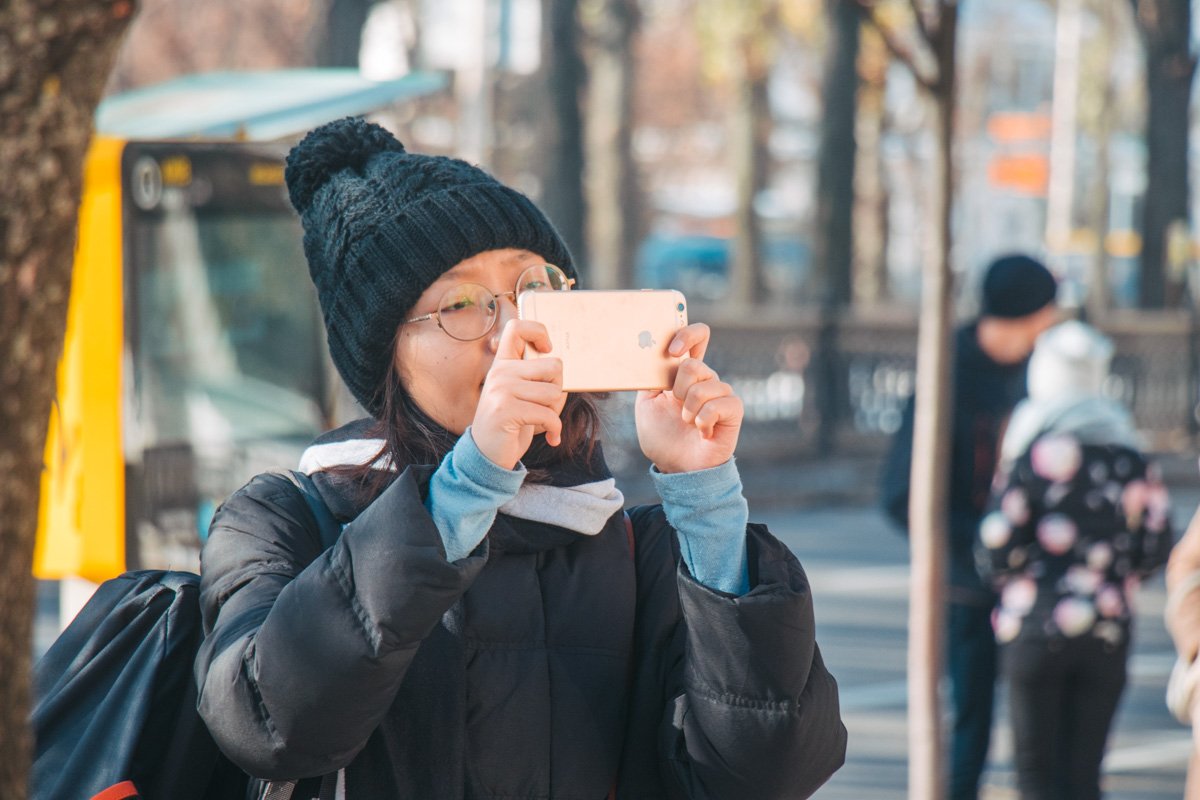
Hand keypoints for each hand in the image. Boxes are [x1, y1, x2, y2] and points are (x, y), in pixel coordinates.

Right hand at [471, 319, 566, 469]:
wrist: (487, 456)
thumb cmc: (511, 424)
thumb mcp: (520, 395)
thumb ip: (534, 377)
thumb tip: (560, 367)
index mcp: (502, 364)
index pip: (517, 328)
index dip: (538, 331)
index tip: (547, 349)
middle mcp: (500, 372)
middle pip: (553, 365)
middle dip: (559, 389)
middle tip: (548, 406)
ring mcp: (500, 390)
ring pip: (554, 392)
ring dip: (556, 412)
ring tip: (544, 421)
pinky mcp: (506, 410)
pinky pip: (548, 414)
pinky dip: (555, 429)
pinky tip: (551, 437)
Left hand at [635, 323, 742, 473]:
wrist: (677, 468)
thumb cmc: (662, 436)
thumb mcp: (646, 403)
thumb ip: (649, 377)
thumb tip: (649, 353)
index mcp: (684, 373)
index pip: (696, 338)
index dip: (687, 334)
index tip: (672, 349)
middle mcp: (706, 379)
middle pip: (695, 364)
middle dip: (678, 387)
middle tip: (675, 404)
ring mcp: (721, 394)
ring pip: (703, 386)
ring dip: (688, 409)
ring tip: (687, 423)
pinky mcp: (733, 410)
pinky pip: (718, 404)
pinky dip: (703, 420)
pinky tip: (702, 432)